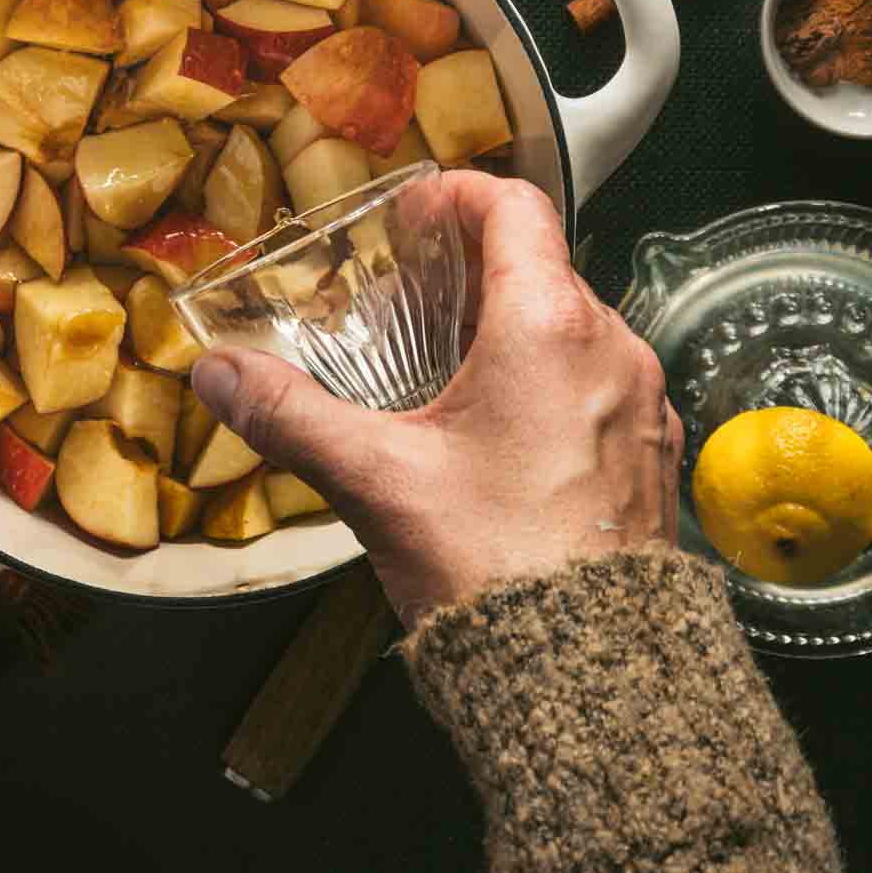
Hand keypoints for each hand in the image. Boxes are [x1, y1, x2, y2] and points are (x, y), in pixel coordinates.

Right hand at [192, 174, 682, 626]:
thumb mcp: (376, 480)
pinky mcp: (652, 455)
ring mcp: (643, 403)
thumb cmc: (495, 566)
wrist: (592, 678)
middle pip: (543, 265)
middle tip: (415, 290)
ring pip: (576, 328)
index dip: (459, 193)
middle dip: (476, 266)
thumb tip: (220, 375)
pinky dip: (552, 380)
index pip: (515, 206)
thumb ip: (292, 416)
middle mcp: (613, 349)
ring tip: (451, 366)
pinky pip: (600, 385)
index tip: (415, 212)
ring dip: (515, 326)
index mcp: (550, 327)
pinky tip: (503, 433)